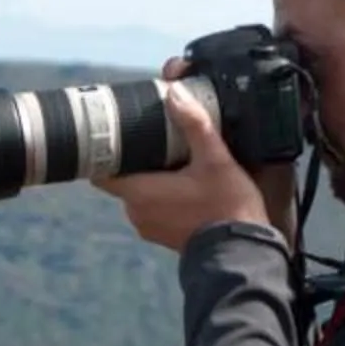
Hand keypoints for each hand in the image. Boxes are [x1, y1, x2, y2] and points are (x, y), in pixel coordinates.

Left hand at [95, 65, 292, 252]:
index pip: (101, 172)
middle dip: (136, 159)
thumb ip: (193, 124)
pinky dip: (161, 195)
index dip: (104, 152)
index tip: (115, 134)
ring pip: (139, 193)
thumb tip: (174, 91)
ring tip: (174, 160)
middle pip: (124, 178)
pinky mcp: (162, 236)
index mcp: (140, 193)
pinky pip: (153, 208)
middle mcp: (136, 212)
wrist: (242, 253)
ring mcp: (148, 227)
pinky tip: (184, 184)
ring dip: (151, 178)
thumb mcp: (215, 159)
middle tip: (156, 138)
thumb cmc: (227, 207)